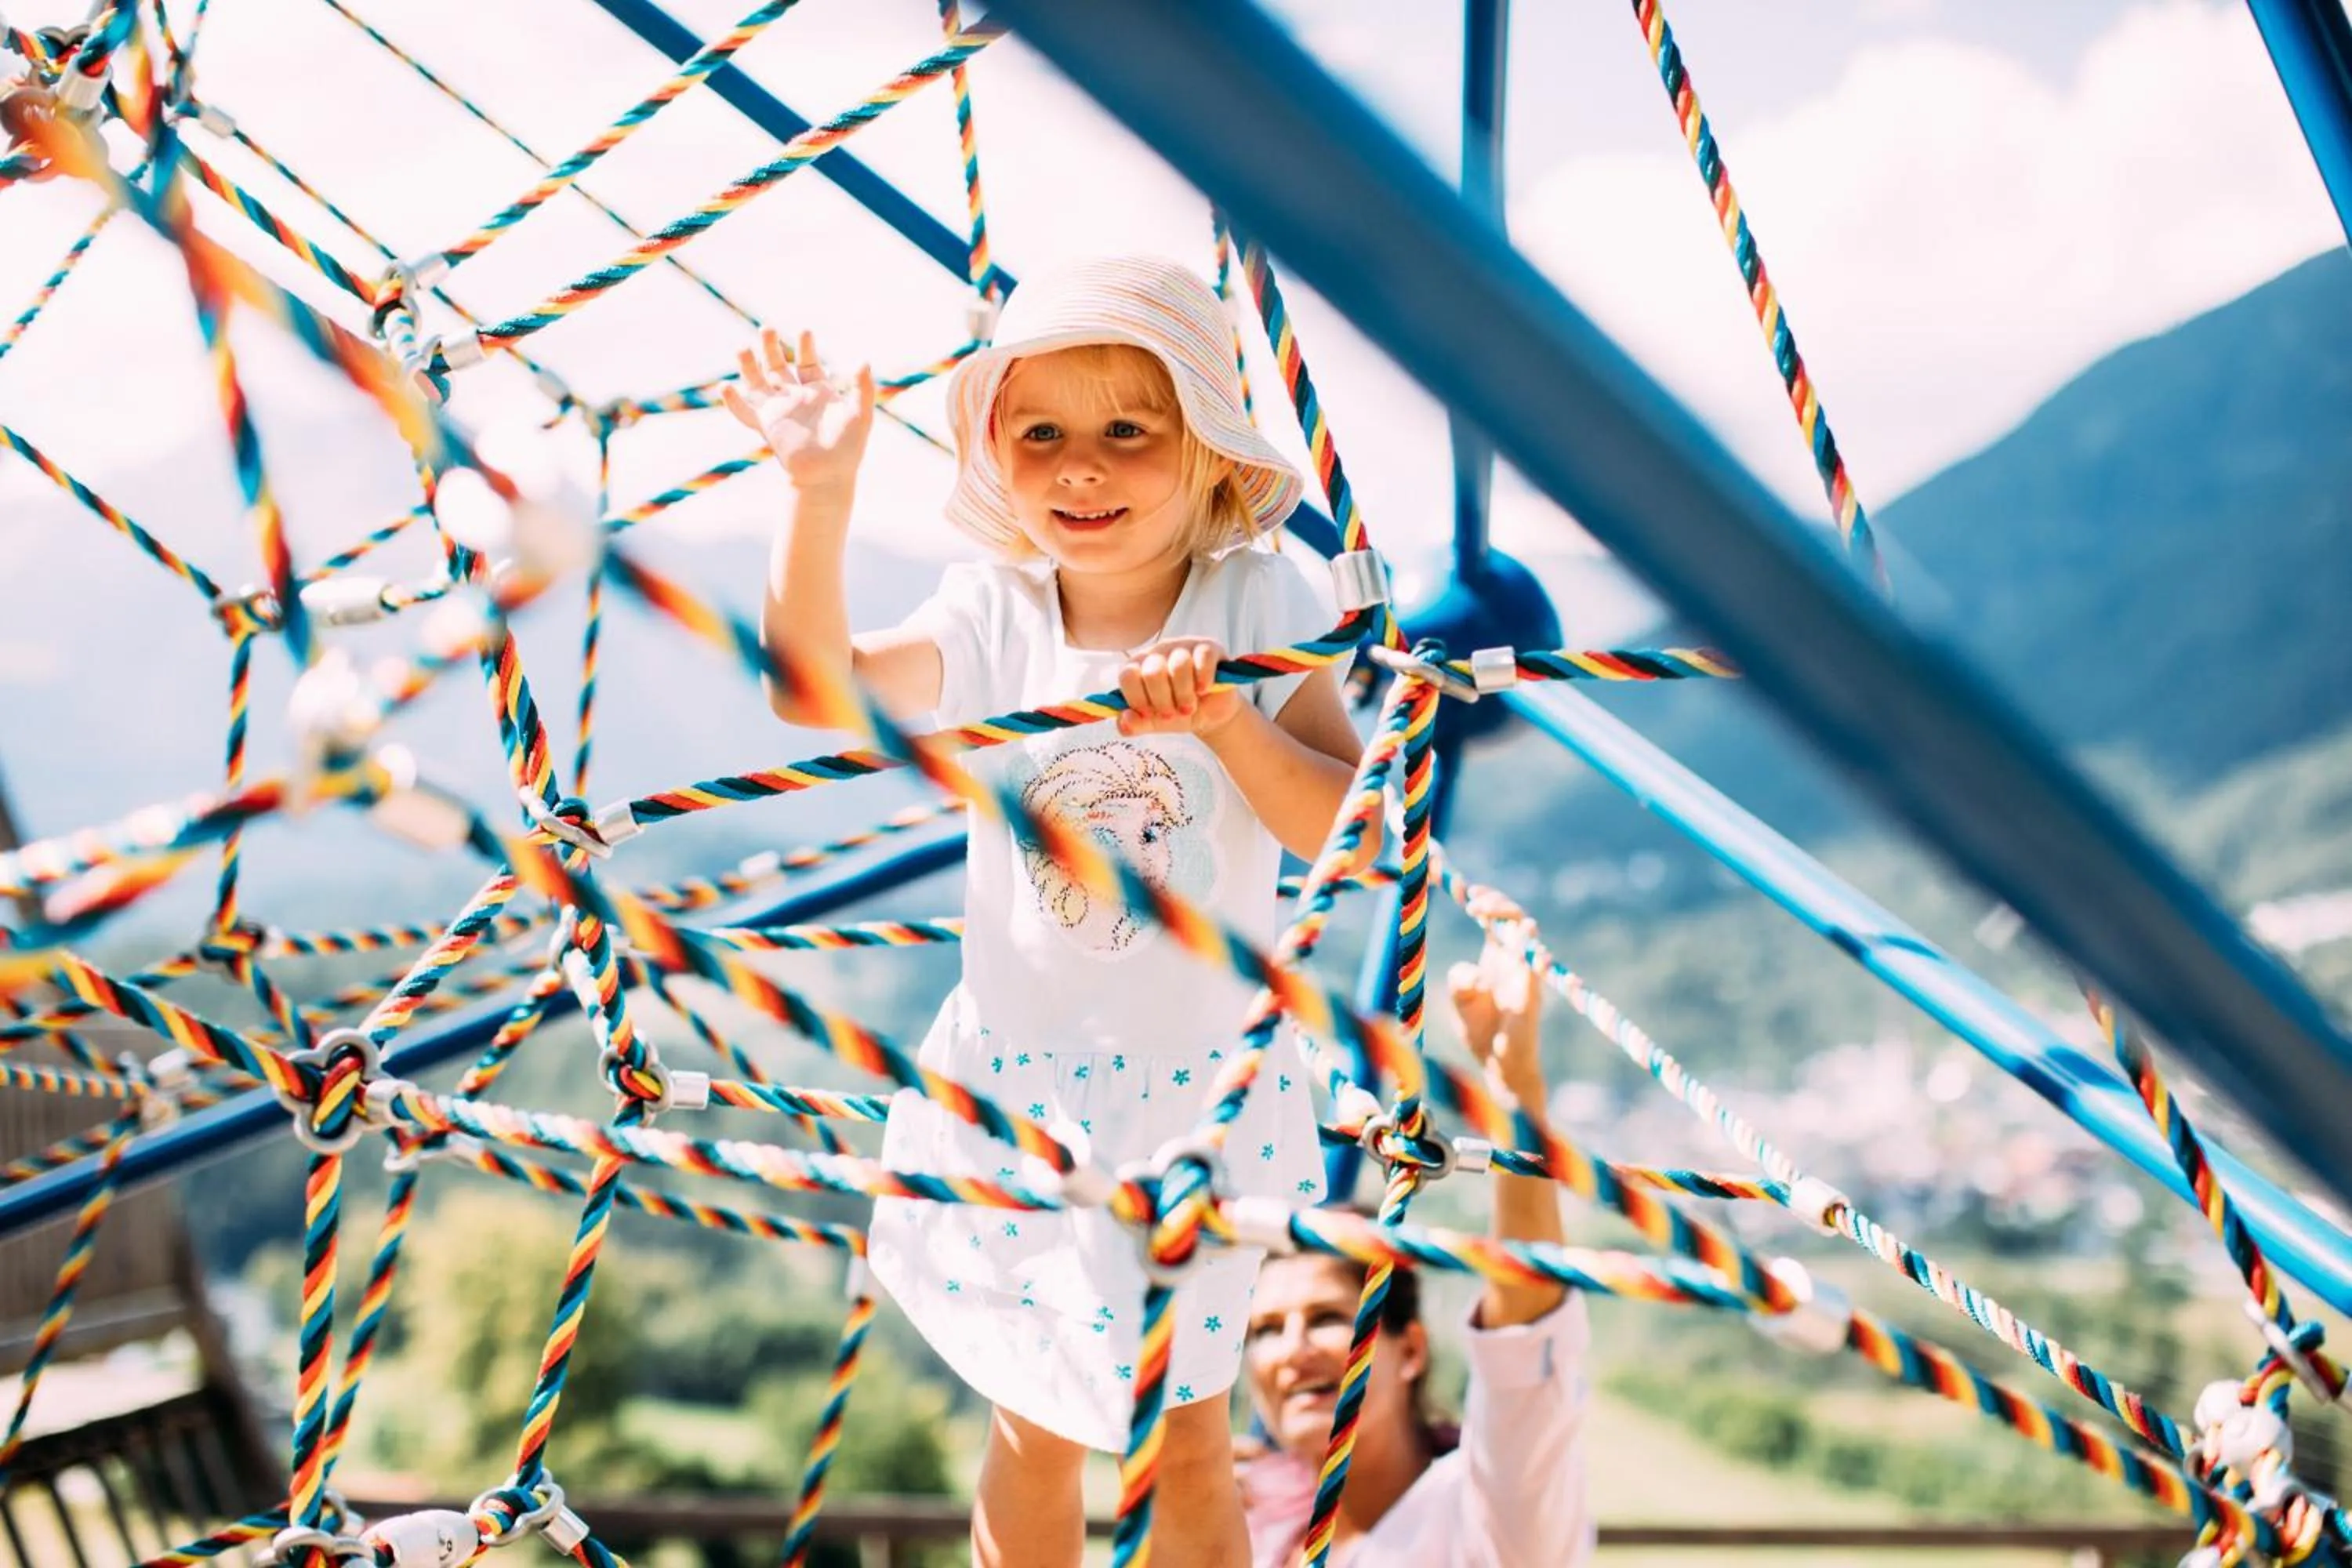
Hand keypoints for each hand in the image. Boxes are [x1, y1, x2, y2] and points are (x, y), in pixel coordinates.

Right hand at [722, 328, 875, 494]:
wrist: (829, 475)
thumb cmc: (848, 447)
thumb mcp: (860, 414)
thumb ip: (862, 387)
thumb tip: (863, 361)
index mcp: (817, 390)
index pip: (807, 361)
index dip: (805, 346)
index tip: (804, 331)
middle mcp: (795, 396)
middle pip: (777, 365)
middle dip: (771, 347)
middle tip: (767, 328)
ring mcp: (779, 410)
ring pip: (757, 382)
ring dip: (748, 366)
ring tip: (741, 348)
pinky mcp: (767, 426)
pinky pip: (745, 413)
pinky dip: (734, 402)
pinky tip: (725, 387)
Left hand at [1116, 638, 1243, 737]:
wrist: (1210, 715)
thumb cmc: (1177, 713)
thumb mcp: (1154, 723)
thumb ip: (1134, 725)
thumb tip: (1125, 719)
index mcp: (1139, 666)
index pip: (1128, 675)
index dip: (1137, 699)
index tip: (1149, 714)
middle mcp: (1158, 651)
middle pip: (1153, 672)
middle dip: (1163, 701)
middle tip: (1174, 713)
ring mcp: (1183, 646)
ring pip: (1179, 665)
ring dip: (1185, 694)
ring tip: (1189, 707)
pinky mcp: (1207, 647)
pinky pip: (1203, 658)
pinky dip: (1204, 679)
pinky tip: (1204, 690)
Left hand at [1446, 888, 1546, 1117]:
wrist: (1496, 1061)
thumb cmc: (1479, 1028)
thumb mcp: (1460, 998)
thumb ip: (1460, 978)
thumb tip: (1477, 974)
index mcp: (1496, 955)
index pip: (1496, 916)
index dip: (1487, 900)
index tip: (1470, 893)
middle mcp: (1513, 959)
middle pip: (1513, 918)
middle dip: (1498, 904)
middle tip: (1475, 904)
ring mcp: (1525, 975)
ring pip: (1529, 939)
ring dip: (1518, 926)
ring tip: (1504, 920)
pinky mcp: (1531, 994)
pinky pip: (1537, 972)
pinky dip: (1537, 958)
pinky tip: (1533, 950)